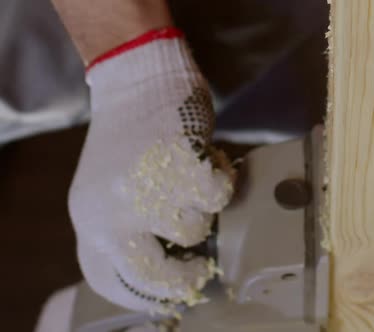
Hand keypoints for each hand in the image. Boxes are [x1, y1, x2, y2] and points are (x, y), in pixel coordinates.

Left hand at [68, 29, 234, 311]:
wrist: (136, 81)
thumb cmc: (129, 140)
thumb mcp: (107, 193)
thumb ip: (126, 230)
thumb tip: (164, 270)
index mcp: (90, 221)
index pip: (112, 281)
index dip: (149, 294)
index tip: (174, 291)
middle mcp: (110, 212)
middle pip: (154, 276)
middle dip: (184, 277)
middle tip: (201, 268)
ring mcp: (146, 190)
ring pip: (195, 229)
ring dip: (203, 208)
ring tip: (193, 180)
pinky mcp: (179, 166)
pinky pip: (217, 197)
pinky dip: (222, 179)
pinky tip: (209, 160)